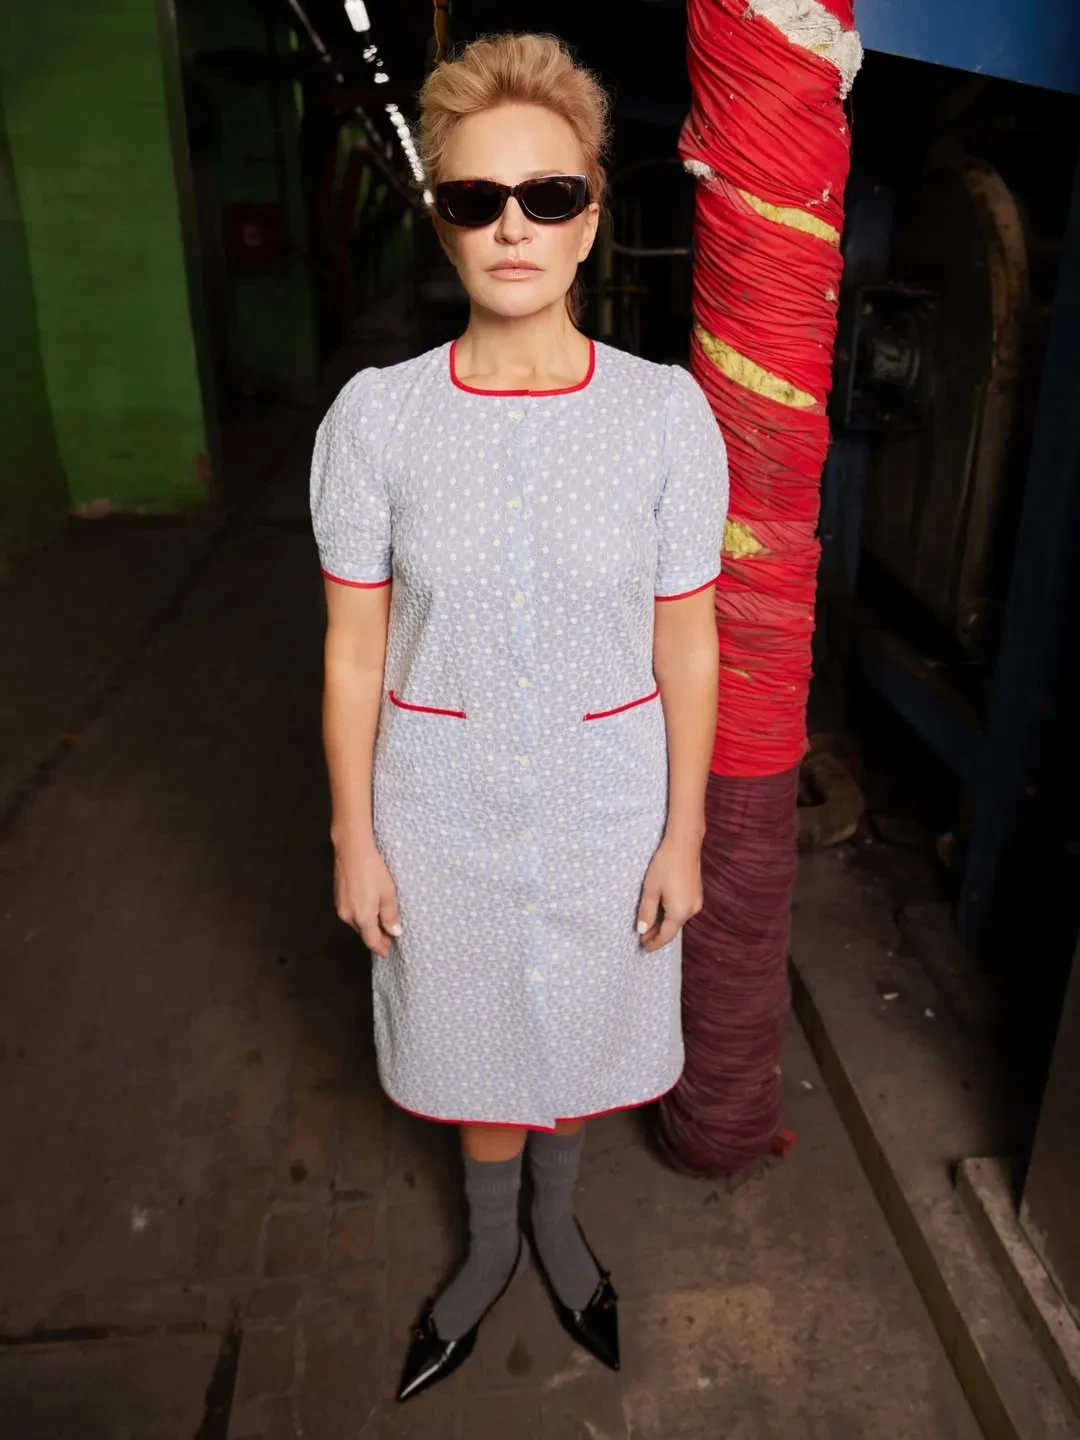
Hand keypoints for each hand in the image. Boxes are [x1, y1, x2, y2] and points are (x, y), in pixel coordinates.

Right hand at [333, 838, 400, 958]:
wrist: (352, 850)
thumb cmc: (373, 871)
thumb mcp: (388, 894)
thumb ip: (391, 916)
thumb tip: (394, 932)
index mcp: (362, 918)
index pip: (372, 941)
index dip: (381, 948)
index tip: (387, 952)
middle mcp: (348, 916)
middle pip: (363, 933)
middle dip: (375, 937)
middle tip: (388, 938)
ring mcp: (340, 907)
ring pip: (356, 923)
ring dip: (368, 927)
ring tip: (380, 924)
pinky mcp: (338, 897)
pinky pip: (351, 913)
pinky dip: (361, 916)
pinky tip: (368, 909)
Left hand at [637, 833, 703, 952]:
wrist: (684, 844)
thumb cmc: (664, 865)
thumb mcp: (651, 889)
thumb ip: (647, 912)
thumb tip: (642, 931)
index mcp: (679, 913)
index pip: (665, 936)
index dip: (654, 943)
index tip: (642, 947)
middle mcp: (691, 911)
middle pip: (673, 929)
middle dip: (658, 934)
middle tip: (642, 936)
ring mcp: (696, 903)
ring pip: (678, 920)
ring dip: (665, 924)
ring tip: (649, 924)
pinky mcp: (697, 894)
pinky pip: (683, 911)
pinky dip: (672, 914)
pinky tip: (662, 910)